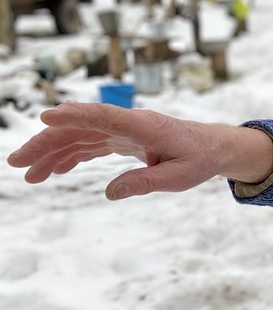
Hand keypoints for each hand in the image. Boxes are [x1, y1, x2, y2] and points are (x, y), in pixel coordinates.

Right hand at [7, 102, 272, 199]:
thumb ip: (145, 184)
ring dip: (53, 153)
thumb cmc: (199, 160)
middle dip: (46, 144)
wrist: (215, 147)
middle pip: (81, 128)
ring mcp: (124, 130)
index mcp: (144, 127)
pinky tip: (56, 170)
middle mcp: (129, 124)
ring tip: (29, 176)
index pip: (104, 117)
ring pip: (81, 137)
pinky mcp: (124, 139)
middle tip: (17, 164)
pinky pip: (92, 144)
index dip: (74, 115)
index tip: (46, 117)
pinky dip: (72, 155)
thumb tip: (109, 193)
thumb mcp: (178, 178)